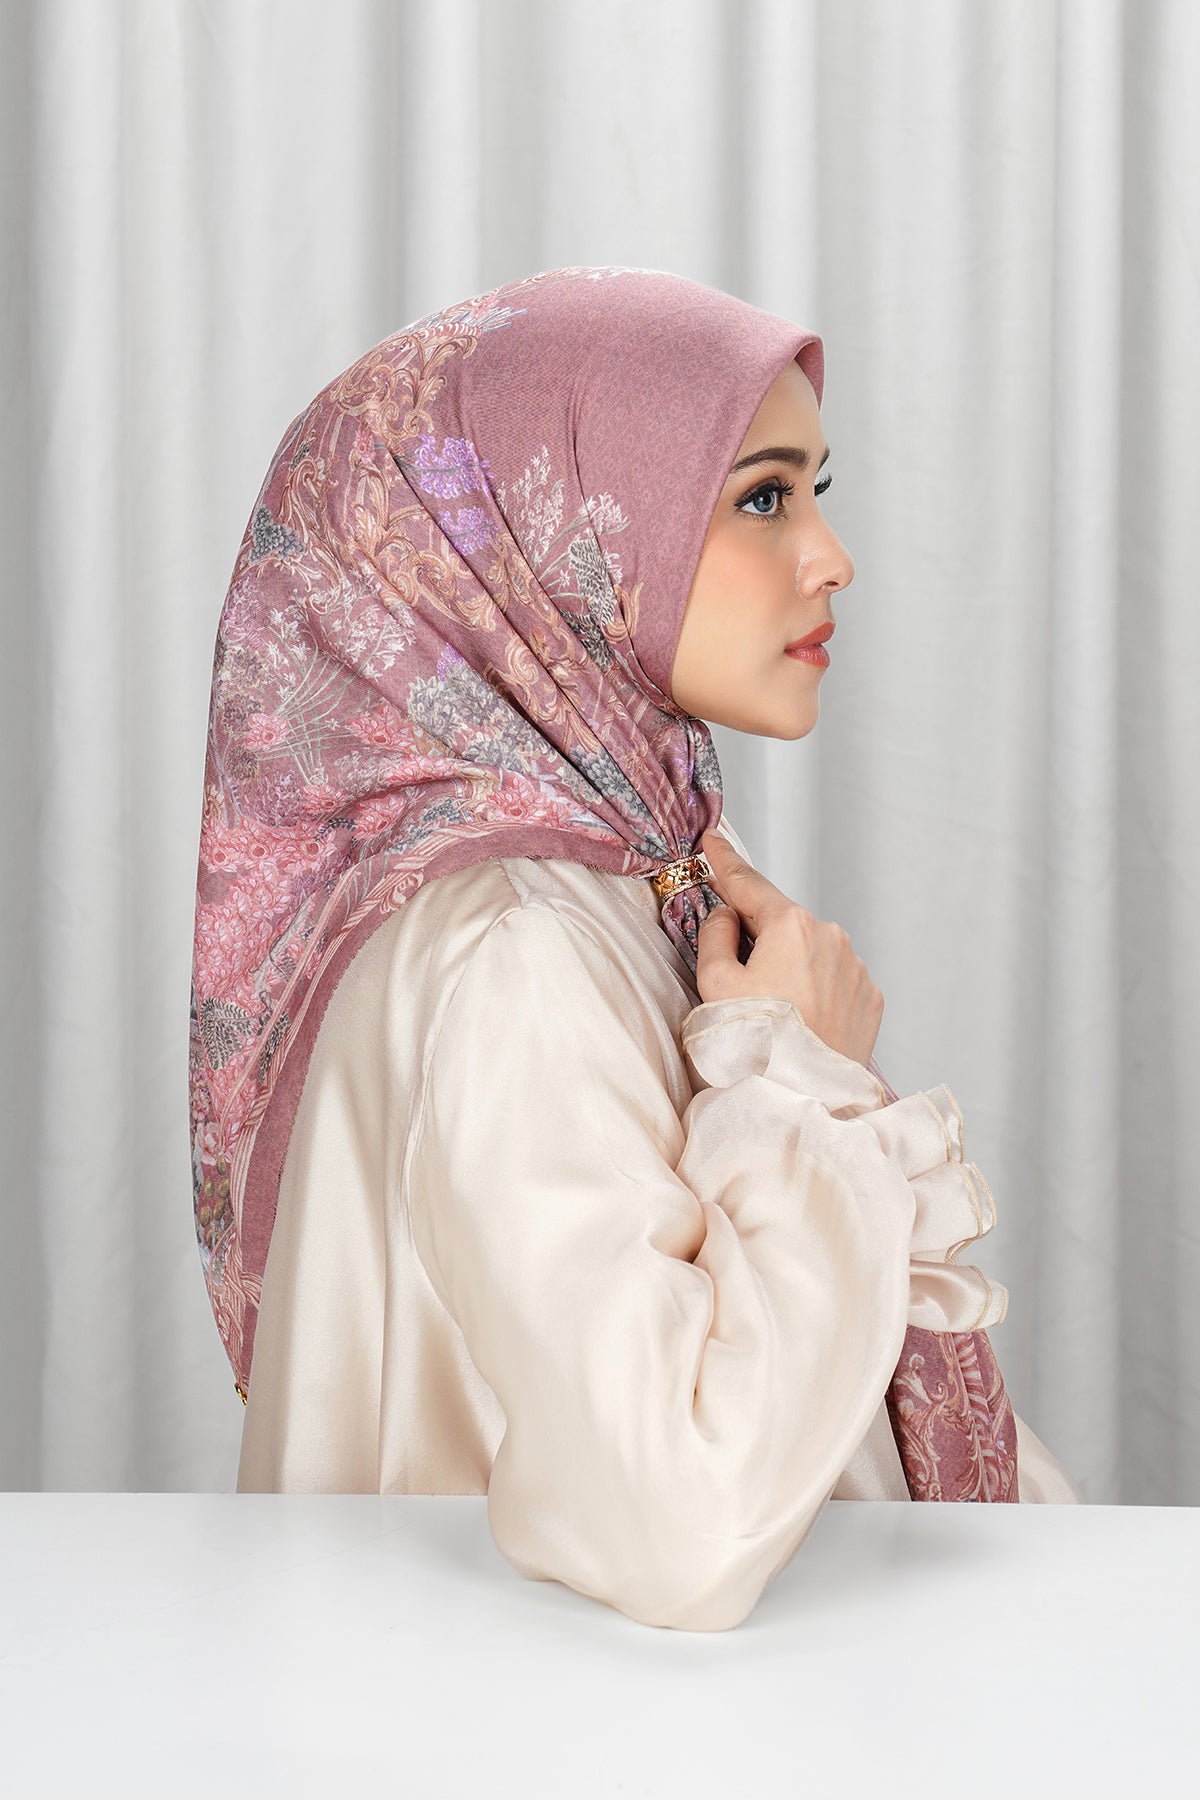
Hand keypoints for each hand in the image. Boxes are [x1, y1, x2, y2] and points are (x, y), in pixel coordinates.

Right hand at [695, 828, 883, 1067]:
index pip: (750, 884)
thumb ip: (715, 936)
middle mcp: (832, 936)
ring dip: (791, 965)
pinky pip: (835, 979)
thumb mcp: (714, 984)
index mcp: (791, 926)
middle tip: (739, 977)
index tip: (713, 842)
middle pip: (783, 923)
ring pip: (812, 952)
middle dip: (760, 936)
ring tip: (775, 1012)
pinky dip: (816, 989)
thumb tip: (727, 915)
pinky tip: (802, 1020)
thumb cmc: (755, 1044)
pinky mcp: (870, 998)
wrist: (801, 1097)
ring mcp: (856, 968)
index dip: (726, 863)